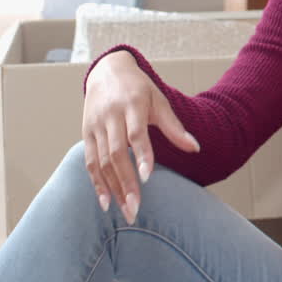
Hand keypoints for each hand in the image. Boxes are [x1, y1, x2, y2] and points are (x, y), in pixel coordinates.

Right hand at [82, 50, 199, 222]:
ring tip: (125, 211)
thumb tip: (196, 148)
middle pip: (116, 153)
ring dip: (112, 188)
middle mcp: (110, 116)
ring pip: (101, 161)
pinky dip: (96, 183)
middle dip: (126, 183)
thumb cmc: (139, 89)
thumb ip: (174, 127)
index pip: (136, 133)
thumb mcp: (159, 101)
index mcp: (132, 104)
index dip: (141, 155)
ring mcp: (95, 126)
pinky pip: (89, 162)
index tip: (147, 178)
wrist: (107, 71)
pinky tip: (105, 202)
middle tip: (136, 209)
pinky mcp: (86, 134)